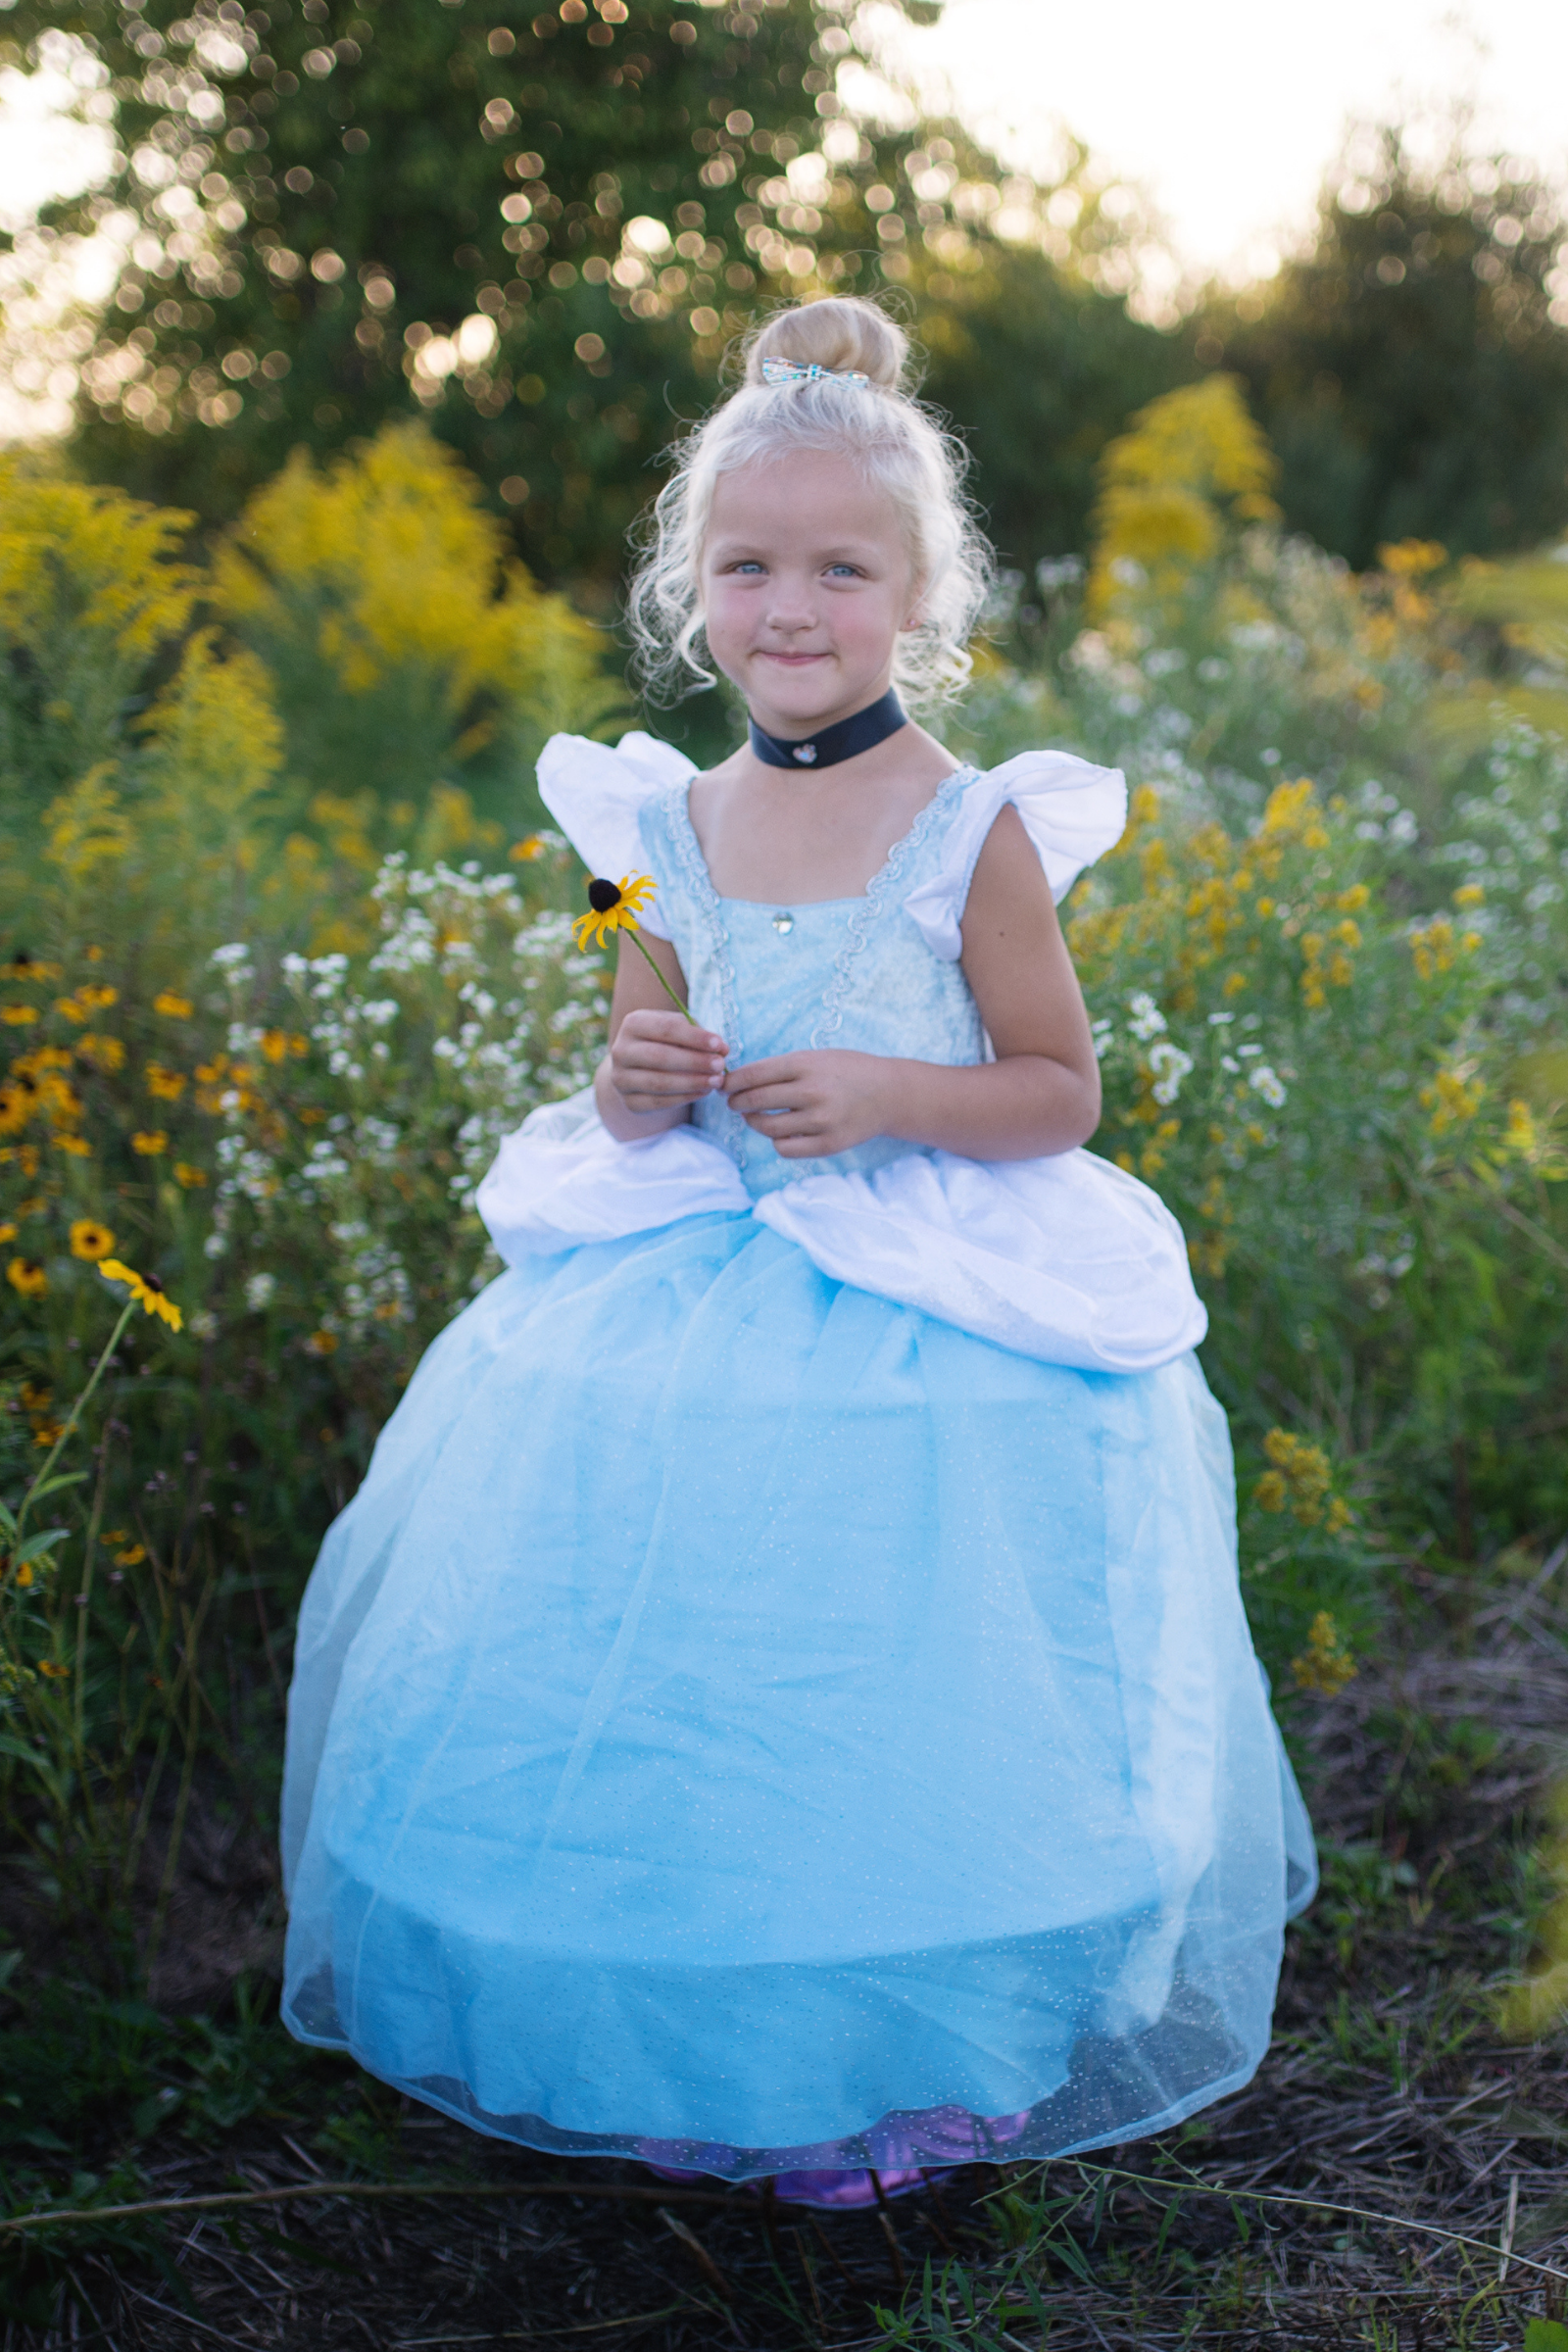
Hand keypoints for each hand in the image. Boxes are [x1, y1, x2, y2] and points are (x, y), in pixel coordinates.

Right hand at [609, 1009, 727, 1115]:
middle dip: (694, 1061)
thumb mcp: (680, 1031)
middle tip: (720, 1065)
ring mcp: (621, 1078)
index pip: (665, 1028)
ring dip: (692, 1082)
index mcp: (633, 1024)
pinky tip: (703, 1092)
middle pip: (660, 1056)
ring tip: (716, 1081)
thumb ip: (700, 1036)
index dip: (694, 1037)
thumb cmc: (667, 1043)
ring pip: (659, 1082)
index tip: (719, 1043)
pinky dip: (685, 1098)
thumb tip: (721, 1049)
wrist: (640, 1069)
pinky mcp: (629, 1102)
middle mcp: (621, 1050)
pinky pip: (659, 1102)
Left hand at [724, 1049, 892, 1158]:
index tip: (724, 1086)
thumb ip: (780, 1069)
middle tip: (733, 1102)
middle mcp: (811, 1092)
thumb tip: (737, 1082)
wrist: (888, 1093)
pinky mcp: (828, 1144)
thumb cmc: (845, 1071)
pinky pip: (785, 1148)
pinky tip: (781, 1131)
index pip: (753, 1075)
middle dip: (736, 1102)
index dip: (732, 1082)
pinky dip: (777, 1141)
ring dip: (753, 1122)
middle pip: (755, 1101)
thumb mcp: (814, 1058)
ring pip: (766, 1128)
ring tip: (755, 1117)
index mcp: (805, 1064)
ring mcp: (820, 1121)